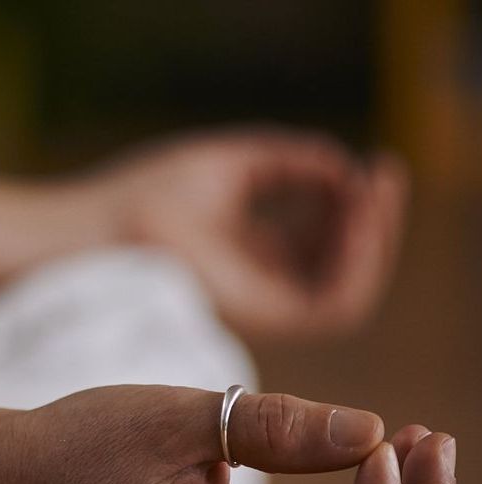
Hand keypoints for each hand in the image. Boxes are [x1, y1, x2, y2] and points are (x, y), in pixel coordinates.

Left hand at [80, 130, 408, 337]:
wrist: (99, 229)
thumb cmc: (145, 195)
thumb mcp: (230, 164)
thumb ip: (289, 161)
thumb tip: (343, 166)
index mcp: (248, 251)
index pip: (319, 237)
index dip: (351, 202)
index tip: (368, 162)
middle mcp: (259, 285)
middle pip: (337, 264)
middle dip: (370, 219)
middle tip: (383, 173)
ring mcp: (260, 307)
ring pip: (345, 290)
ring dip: (372, 241)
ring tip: (373, 190)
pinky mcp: (258, 322)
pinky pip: (333, 307)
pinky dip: (357, 266)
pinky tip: (360, 217)